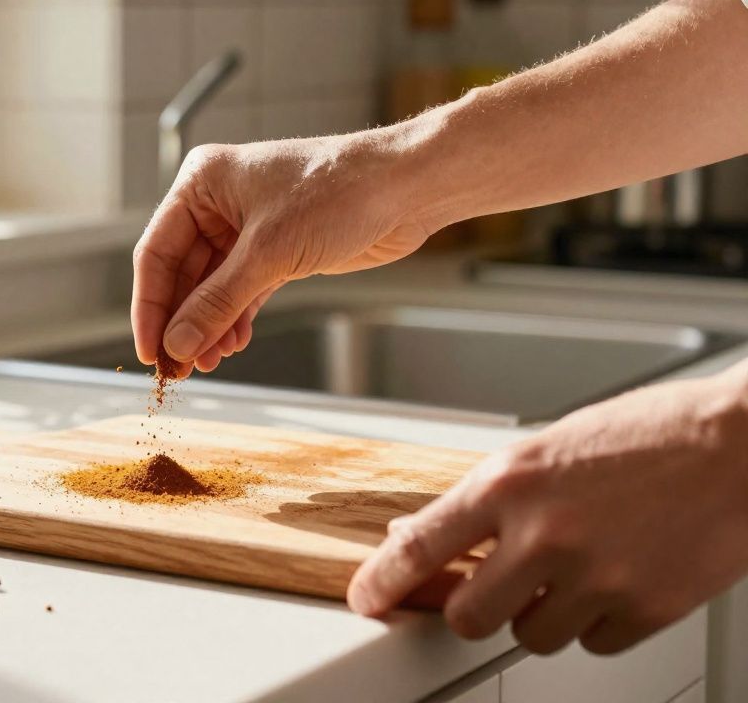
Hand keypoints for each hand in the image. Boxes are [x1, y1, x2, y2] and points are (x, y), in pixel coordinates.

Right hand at [131, 135, 435, 372]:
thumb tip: (177, 343)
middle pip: (182, 274)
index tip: (148, 351)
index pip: (156, 253)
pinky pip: (241, 291)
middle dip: (181, 323)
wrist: (407, 189)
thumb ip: (218, 302)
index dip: (150, 307)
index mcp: (202, 183)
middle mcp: (218, 203)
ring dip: (207, 327)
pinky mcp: (277, 249)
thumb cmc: (340, 192)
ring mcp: (247, 226)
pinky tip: (232, 345)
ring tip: (206, 364)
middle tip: (176, 368)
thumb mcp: (268, 254)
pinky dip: (235, 319)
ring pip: (212, 287)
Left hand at [347, 363, 747, 654]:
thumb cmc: (652, 434)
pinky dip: (596, 624)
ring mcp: (595, 578)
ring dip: (541, 614)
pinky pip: (593, 644)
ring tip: (575, 569)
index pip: (421, 546)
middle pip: (468, 616)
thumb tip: (427, 535)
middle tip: (491, 589)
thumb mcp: (548, 448)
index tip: (368, 598)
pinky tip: (615, 581)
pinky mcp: (644, 609)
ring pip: (532, 636)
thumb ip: (489, 497)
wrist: (742, 445)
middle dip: (474, 608)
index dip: (383, 581)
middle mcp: (545, 534)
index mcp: (511, 482)